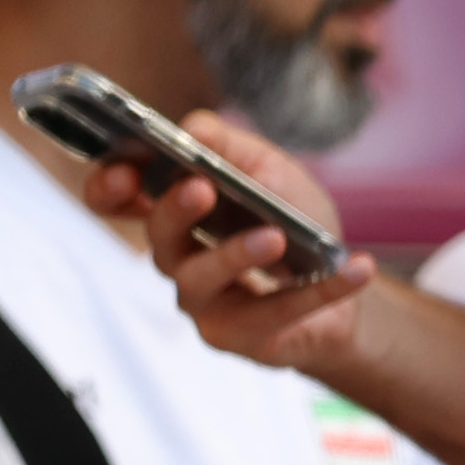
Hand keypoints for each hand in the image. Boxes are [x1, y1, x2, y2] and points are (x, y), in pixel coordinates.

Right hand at [94, 111, 377, 376]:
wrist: (341, 288)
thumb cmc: (294, 225)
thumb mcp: (272, 173)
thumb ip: (234, 149)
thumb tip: (195, 128)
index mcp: (177, 213)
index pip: (118, 201)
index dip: (107, 187)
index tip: (119, 172)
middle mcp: (178, 258)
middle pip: (159, 236)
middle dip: (175, 210)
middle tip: (202, 188)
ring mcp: (204, 301)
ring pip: (202, 279)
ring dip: (237, 253)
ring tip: (276, 237)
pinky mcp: (239, 336)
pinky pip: (277, 312)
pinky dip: (323, 290)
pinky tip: (357, 267)